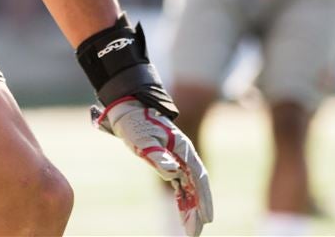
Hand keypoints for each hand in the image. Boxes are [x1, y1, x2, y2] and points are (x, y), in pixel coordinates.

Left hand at [93, 98, 213, 236]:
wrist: (128, 110)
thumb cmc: (135, 123)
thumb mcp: (144, 140)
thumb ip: (158, 156)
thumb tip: (174, 173)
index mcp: (183, 149)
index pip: (199, 178)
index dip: (204, 199)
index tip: (207, 219)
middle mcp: (184, 155)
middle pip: (197, 187)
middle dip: (199, 210)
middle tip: (196, 233)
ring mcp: (178, 159)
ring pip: (189, 187)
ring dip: (191, 208)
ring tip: (191, 230)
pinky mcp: (169, 162)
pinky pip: (180, 185)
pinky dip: (182, 199)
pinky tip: (183, 212)